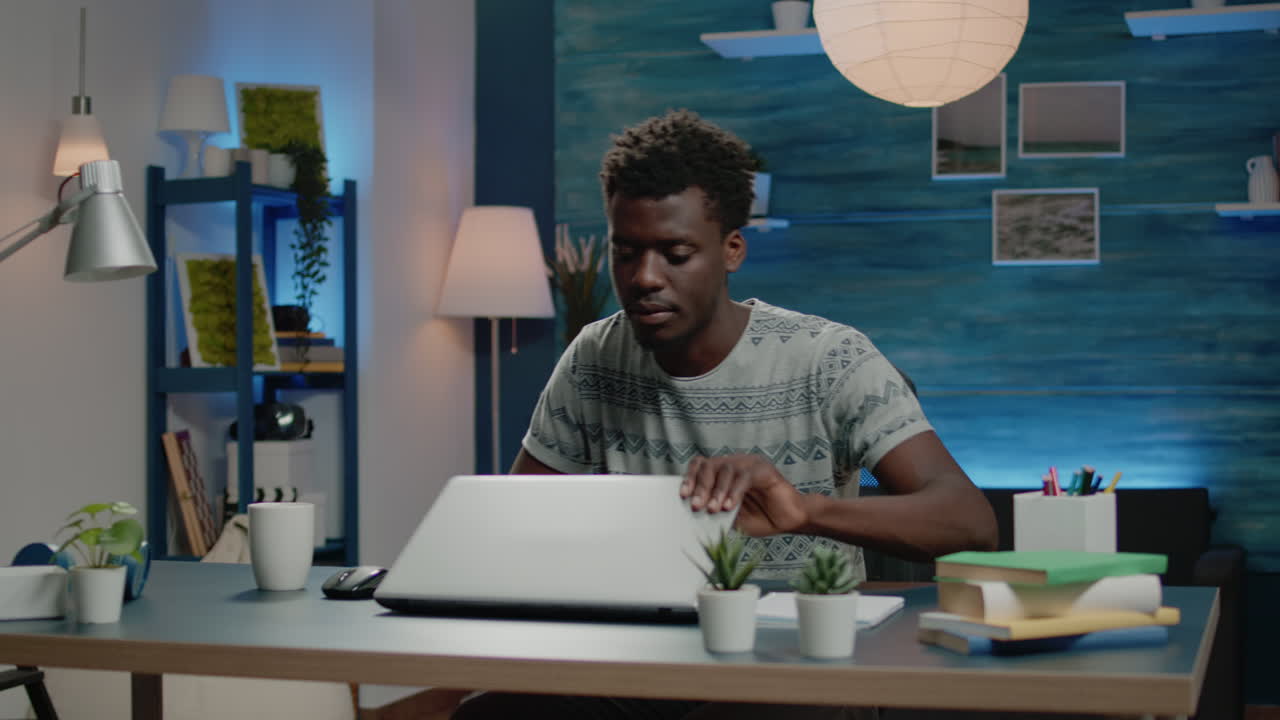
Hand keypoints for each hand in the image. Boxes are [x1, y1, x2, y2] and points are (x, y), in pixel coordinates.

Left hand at [680, 455, 807, 536]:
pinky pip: (745, 477)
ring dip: (717, 491)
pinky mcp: (765, 470)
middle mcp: (736, 463)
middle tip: (696, 505)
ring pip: (727, 469)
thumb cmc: (760, 518)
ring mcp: (751, 464)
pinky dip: (734, 492)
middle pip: (710, 465)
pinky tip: (729, 507)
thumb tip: (692, 513)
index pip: (701, 465)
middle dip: (700, 486)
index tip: (682, 495)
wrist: (790, 520)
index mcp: (725, 472)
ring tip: (713, 509)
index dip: (690, 478)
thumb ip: (714, 510)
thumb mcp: (731, 517)